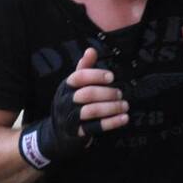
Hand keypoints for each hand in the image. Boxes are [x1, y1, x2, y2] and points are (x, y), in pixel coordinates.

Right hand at [19, 47, 128, 168]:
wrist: (58, 132)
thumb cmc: (70, 103)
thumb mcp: (74, 85)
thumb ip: (84, 68)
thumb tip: (91, 50)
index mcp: (66, 86)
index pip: (79, 77)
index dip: (96, 75)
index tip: (111, 77)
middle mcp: (66, 101)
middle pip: (87, 94)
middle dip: (107, 93)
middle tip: (120, 93)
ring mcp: (70, 118)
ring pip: (92, 111)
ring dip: (111, 108)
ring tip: (124, 105)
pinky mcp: (78, 132)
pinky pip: (96, 127)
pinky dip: (112, 122)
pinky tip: (124, 118)